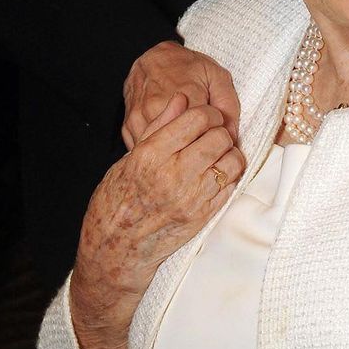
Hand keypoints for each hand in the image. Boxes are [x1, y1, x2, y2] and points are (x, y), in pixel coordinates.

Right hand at [70, 94, 244, 348]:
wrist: (116, 248)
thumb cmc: (117, 198)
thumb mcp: (130, 156)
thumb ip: (159, 126)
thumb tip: (180, 100)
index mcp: (151, 156)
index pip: (196, 119)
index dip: (206, 112)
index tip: (204, 115)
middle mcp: (173, 176)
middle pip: (218, 137)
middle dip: (219, 128)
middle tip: (213, 130)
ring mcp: (192, 198)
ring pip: (232, 160)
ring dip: (229, 150)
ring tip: (217, 150)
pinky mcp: (204, 215)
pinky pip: (232, 185)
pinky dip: (230, 172)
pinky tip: (217, 170)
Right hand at [123, 40, 240, 148]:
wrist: (154, 58)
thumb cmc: (187, 67)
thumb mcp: (217, 76)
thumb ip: (228, 105)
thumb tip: (232, 136)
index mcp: (184, 97)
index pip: (204, 135)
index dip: (214, 141)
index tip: (218, 138)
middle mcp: (158, 109)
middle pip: (180, 147)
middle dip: (194, 150)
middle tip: (202, 144)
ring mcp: (139, 119)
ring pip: (160, 152)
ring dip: (174, 154)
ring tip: (185, 146)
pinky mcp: (128, 127)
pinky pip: (145, 149)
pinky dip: (157, 152)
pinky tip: (168, 146)